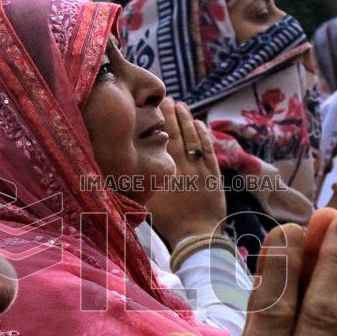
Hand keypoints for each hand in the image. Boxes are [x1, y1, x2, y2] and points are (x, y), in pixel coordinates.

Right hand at [147, 97, 225, 248]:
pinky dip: (204, 135)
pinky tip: (199, 124)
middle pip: (178, 132)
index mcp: (167, 169)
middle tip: (168, 99)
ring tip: (181, 106)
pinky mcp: (214, 174)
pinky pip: (209, 149)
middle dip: (172, 114)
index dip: (161, 120)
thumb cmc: (170, 221)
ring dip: (188, 120)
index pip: (163, 137)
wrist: (197, 236)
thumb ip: (139, 183)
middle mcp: (184, 164)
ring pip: (194, 137)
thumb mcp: (149, 201)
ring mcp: (201, 168)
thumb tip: (122, 168)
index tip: (157, 105)